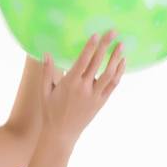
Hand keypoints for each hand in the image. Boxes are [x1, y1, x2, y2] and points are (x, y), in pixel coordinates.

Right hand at [41, 30, 124, 144]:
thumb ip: (46, 72)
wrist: (61, 134)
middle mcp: (84, 89)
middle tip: (113, 32)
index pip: (82, 61)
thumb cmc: (50, 112)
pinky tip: (122, 63)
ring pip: (109, 74)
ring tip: (121, 46)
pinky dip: (118, 73)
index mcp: (69, 84)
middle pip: (97, 63)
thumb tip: (46, 53)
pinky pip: (112, 86)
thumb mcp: (45, 91)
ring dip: (116, 59)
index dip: (90, 47)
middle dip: (106, 46)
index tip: (97, 34)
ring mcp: (94, 96)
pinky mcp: (101, 102)